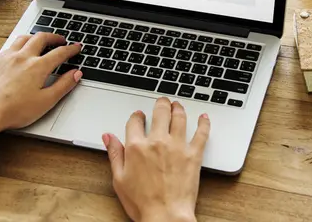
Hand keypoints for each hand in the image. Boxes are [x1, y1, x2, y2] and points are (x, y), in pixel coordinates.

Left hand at [0, 32, 82, 132]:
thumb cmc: (15, 110)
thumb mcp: (46, 101)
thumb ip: (64, 85)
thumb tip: (76, 74)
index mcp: (38, 66)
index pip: (60, 52)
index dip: (71, 49)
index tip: (76, 48)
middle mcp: (23, 57)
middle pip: (42, 38)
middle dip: (54, 37)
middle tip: (61, 40)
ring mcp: (8, 58)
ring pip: (24, 38)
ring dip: (36, 36)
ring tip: (41, 40)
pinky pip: (11, 45)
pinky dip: (20, 43)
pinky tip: (20, 50)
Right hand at [103, 98, 209, 221]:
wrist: (165, 216)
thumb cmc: (142, 203)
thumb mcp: (119, 179)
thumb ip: (114, 154)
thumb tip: (108, 137)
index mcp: (136, 146)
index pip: (135, 121)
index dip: (137, 116)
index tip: (139, 115)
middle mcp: (157, 141)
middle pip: (160, 112)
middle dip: (160, 103)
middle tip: (162, 101)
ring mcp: (177, 146)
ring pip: (179, 117)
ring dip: (178, 107)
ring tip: (177, 105)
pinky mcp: (193, 154)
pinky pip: (201, 133)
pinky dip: (204, 123)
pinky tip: (203, 117)